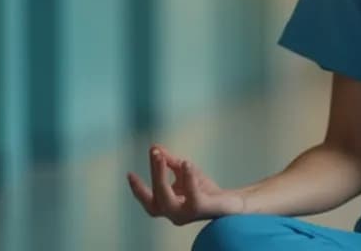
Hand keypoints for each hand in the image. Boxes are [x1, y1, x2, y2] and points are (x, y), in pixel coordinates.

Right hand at [127, 145, 243, 224]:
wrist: (230, 201)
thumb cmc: (203, 189)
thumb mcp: (184, 171)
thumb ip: (169, 161)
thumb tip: (154, 146)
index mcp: (167, 206)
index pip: (149, 200)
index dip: (138, 189)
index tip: (130, 173)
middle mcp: (174, 214)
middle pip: (157, 198)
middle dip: (154, 174)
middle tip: (153, 153)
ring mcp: (186, 214)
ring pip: (167, 200)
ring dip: (162, 177)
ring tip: (161, 157)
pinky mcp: (201, 209)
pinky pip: (192, 196)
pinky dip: (188, 178)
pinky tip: (187, 163)